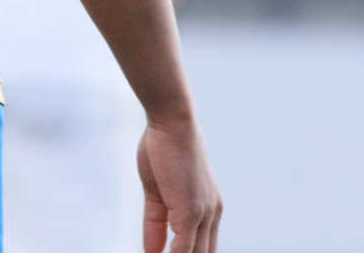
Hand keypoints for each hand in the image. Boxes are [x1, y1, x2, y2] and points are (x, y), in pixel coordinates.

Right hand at [137, 116, 221, 252]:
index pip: (203, 250)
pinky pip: (183, 247)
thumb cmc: (162, 150)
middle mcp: (211, 215)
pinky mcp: (191, 211)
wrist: (171, 122)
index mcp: (208, 210)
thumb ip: (156, 223)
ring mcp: (203, 214)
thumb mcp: (156, 192)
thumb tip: (152, 251)